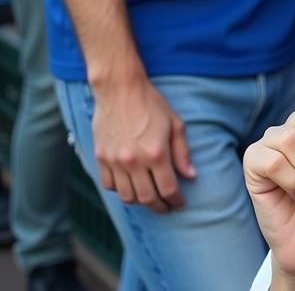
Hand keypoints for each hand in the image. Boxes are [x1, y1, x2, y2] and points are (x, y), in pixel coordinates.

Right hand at [92, 77, 195, 213]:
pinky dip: (120, 191)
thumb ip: (182, 152)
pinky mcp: (101, 158)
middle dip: (160, 207)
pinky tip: (130, 186)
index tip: (180, 203)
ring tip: (150, 198)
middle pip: (147, 198)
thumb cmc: (152, 104)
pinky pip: (109, 186)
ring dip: (140, 201)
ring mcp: (115, 161)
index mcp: (156, 153)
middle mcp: (134, 161)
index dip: (176, 200)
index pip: (168, 188)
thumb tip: (191, 175)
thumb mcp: (175, 123)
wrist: (120, 90)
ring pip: (127, 196)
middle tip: (167, 207)